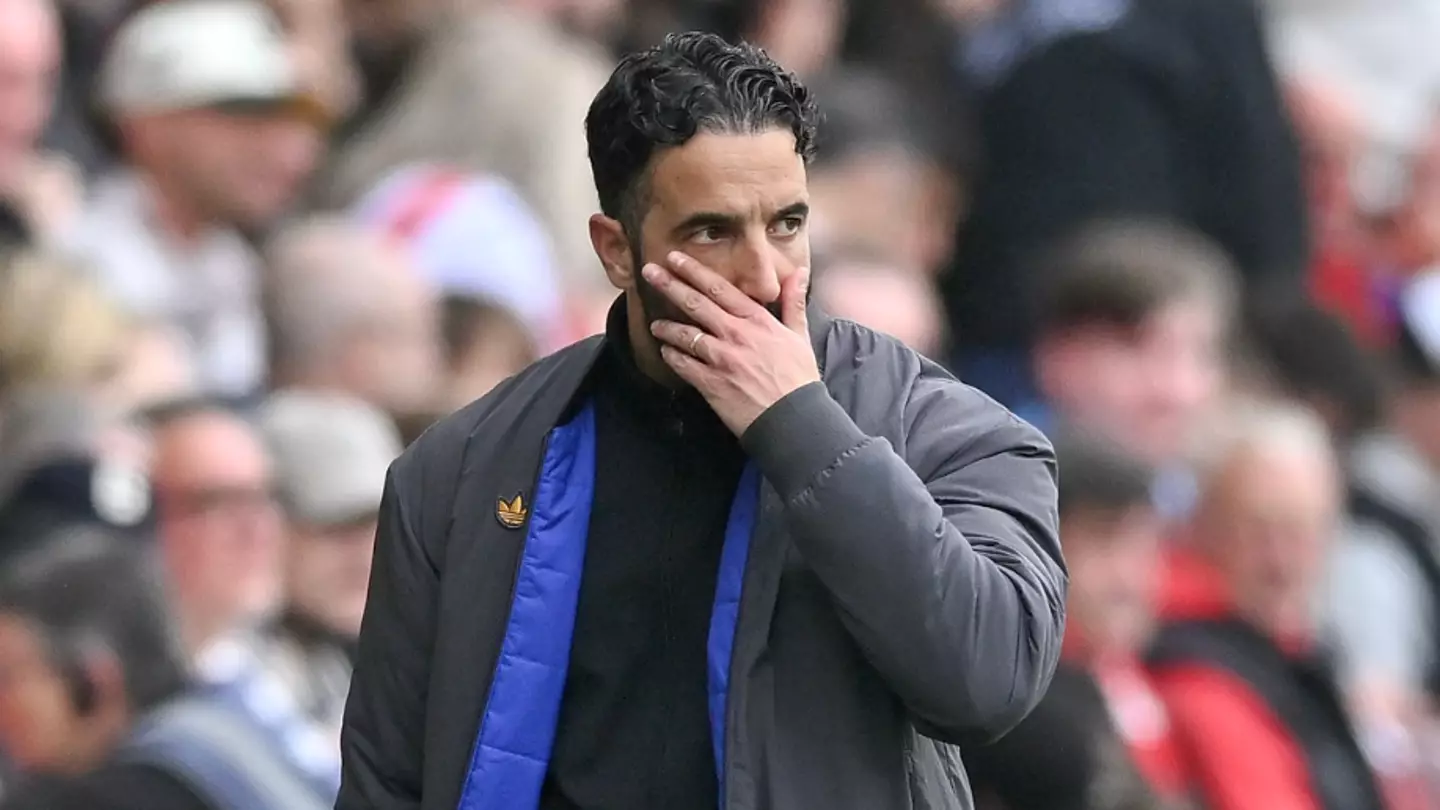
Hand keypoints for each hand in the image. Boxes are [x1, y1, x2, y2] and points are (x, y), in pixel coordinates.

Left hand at [644, 251, 819, 435]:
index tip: (675, 258)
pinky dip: (672, 356)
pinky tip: (665, 352)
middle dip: (669, 284)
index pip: (719, 288)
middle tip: (649, 271)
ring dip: (666, 327)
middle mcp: (735, 334)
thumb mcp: (800, 335)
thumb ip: (794, 301)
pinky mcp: (710, 383)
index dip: (694, 271)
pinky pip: (683, 364)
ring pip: (684, 334)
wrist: (793, 418)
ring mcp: (721, 359)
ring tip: (656, 324)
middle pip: (695, 303)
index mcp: (756, 320)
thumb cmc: (798, 378)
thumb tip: (799, 271)